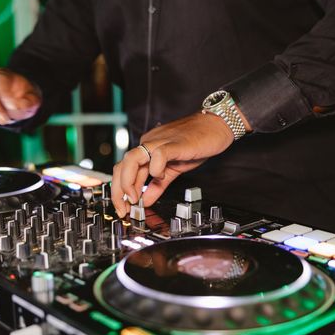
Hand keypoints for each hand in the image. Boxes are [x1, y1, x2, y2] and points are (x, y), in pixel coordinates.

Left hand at [111, 112, 235, 217]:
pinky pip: (157, 155)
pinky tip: (161, 177)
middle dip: (118, 191)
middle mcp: (148, 144)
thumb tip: (145, 201)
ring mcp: (159, 142)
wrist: (215, 126)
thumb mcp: (173, 169)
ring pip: (132, 159)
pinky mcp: (174, 144)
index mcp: (147, 150)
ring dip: (128, 182)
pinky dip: (155, 170)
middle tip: (124, 208)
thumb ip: (157, 186)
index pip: (124, 170)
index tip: (124, 206)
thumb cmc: (196, 143)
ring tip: (135, 199)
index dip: (120, 190)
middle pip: (122, 166)